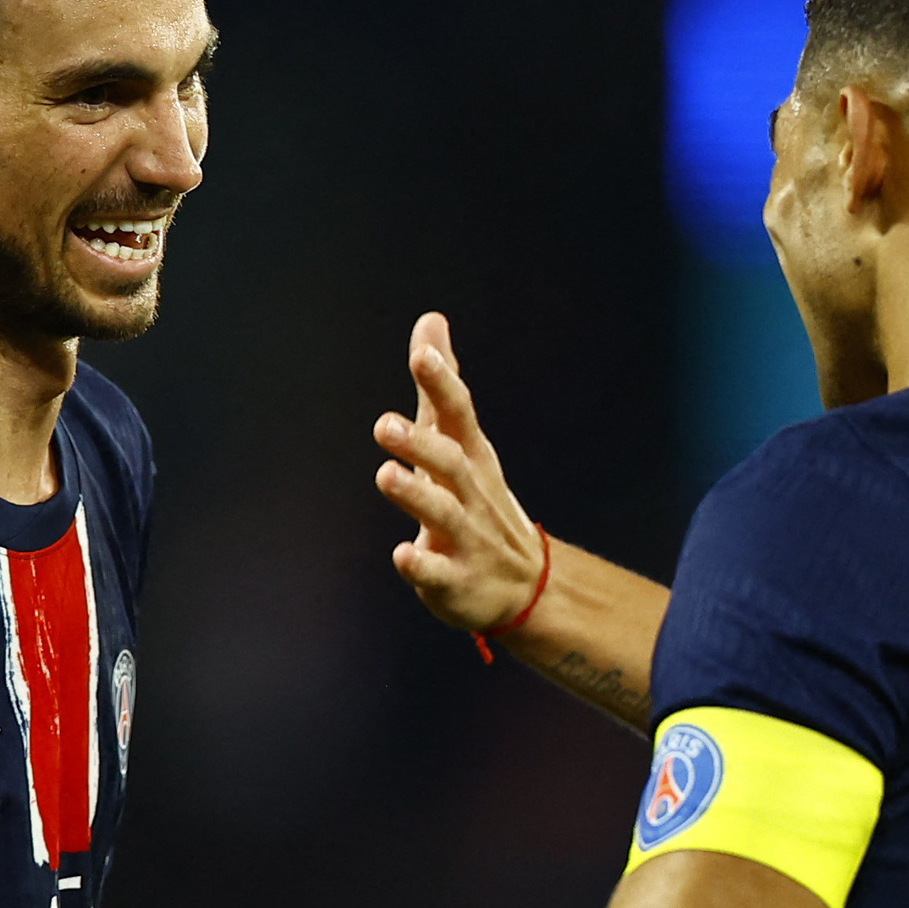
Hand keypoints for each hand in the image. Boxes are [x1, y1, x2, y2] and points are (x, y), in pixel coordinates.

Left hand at [375, 313, 542, 631]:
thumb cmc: (478, 501)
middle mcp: (471, 493)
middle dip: (420, 443)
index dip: (442, 385)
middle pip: (450, 463)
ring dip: (415, 495)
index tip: (423, 356)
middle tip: (383, 424)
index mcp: (471, 457)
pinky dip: (421, 565)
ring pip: (442, 514)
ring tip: (385, 474)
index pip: (459, 415)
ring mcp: (465, 538)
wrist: (525, 586)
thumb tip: (431, 321)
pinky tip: (401, 555)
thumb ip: (440, 388)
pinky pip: (437, 573)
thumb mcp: (463, 443)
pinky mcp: (454, 580)